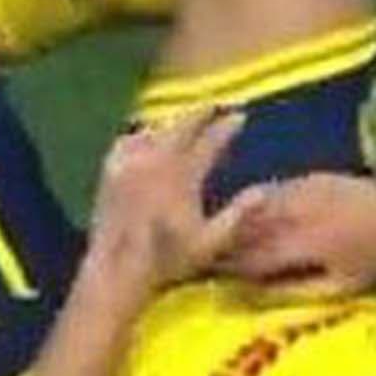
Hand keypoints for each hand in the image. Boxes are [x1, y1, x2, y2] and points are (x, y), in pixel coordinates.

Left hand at [85, 109, 256, 292]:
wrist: (118, 269)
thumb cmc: (168, 260)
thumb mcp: (211, 242)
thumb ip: (238, 214)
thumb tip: (264, 190)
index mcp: (183, 175)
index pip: (210, 141)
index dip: (227, 127)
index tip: (240, 116)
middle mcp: (156, 161)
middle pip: (182, 126)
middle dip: (201, 114)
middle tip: (215, 106)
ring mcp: (130, 164)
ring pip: (156, 130)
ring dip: (173, 123)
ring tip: (185, 120)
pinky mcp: (110, 172)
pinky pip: (128, 141)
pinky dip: (142, 134)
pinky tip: (145, 137)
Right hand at [216, 172, 375, 296]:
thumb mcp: (339, 286)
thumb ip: (294, 289)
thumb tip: (255, 293)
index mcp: (307, 243)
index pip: (253, 256)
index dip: (230, 268)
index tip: (213, 275)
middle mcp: (303, 211)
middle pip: (249, 225)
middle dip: (228, 240)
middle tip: (213, 253)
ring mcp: (310, 188)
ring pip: (260, 202)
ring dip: (242, 218)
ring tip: (230, 233)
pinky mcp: (318, 176)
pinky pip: (280, 188)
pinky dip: (265, 201)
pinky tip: (260, 213)